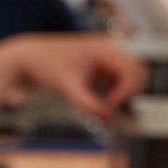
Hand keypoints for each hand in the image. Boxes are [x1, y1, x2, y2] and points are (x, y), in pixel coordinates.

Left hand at [4, 34, 147, 120]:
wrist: (28, 58)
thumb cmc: (45, 66)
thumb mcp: (67, 88)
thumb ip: (89, 105)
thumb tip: (109, 119)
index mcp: (103, 48)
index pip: (133, 71)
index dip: (127, 93)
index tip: (110, 107)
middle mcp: (109, 48)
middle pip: (139, 72)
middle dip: (130, 94)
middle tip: (110, 110)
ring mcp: (107, 56)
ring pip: (132, 77)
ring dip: (124, 96)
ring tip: (105, 110)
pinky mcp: (102, 66)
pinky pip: (120, 81)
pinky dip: (116, 95)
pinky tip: (102, 106)